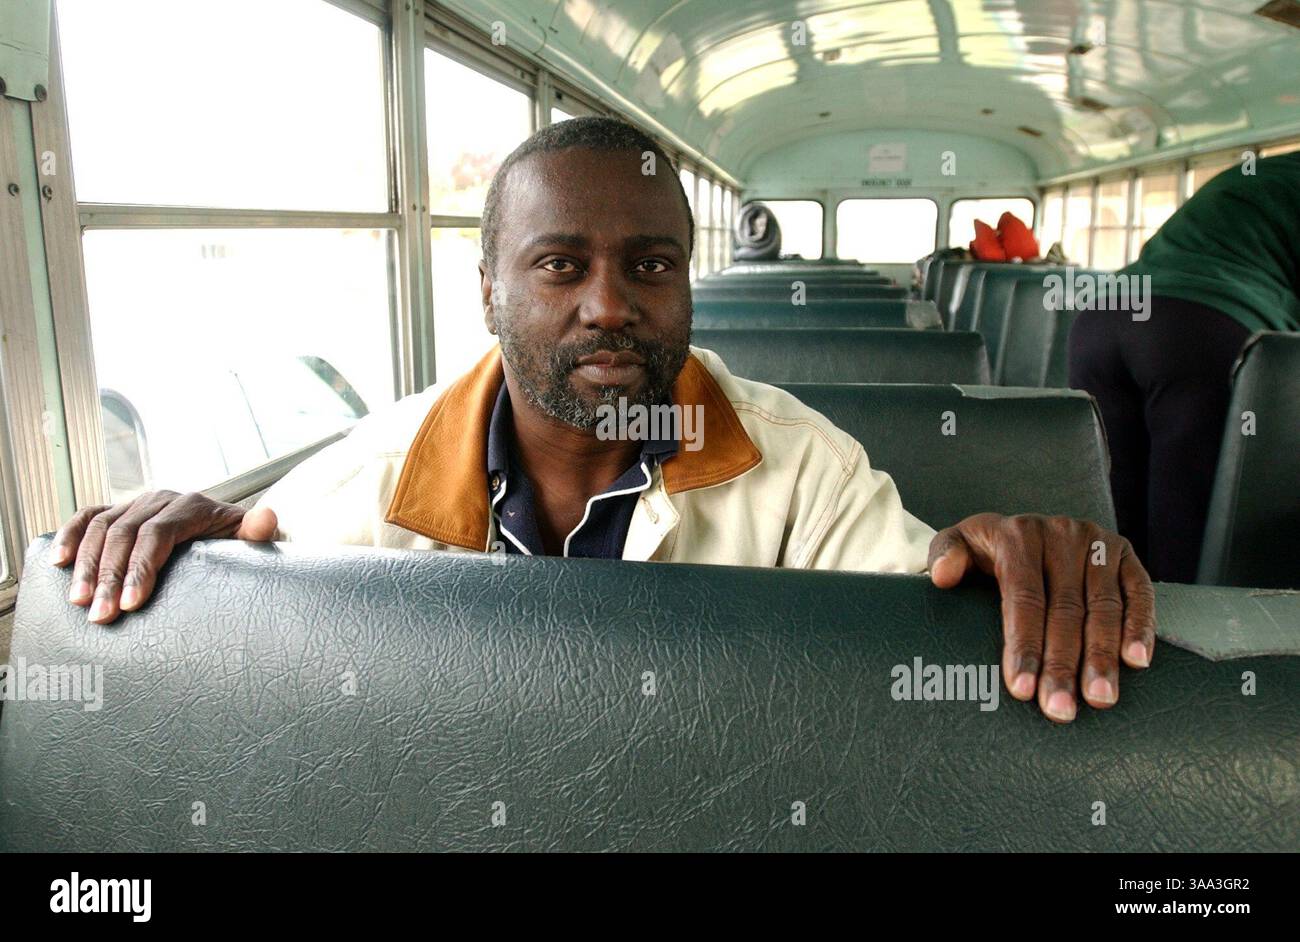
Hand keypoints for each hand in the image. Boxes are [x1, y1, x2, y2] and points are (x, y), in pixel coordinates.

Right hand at [50, 491, 277, 624]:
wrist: (231, 532)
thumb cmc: (241, 545)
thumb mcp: (254, 540)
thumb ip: (259, 532)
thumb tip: (267, 519)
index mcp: (192, 506)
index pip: (158, 534)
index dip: (142, 568)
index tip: (133, 604)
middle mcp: (161, 500)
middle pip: (125, 535)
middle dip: (110, 578)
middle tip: (100, 616)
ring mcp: (136, 504)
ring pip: (102, 529)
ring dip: (85, 565)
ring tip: (78, 602)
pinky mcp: (119, 511)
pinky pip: (88, 518)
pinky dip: (70, 537)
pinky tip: (58, 562)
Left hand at [927, 512, 1155, 722]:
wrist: (1022, 529)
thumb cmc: (986, 552)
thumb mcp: (958, 545)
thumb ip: (945, 555)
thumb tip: (943, 577)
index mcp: (1018, 535)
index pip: (1023, 598)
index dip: (1024, 645)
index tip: (1022, 689)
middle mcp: (1061, 534)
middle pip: (1065, 609)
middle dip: (1063, 664)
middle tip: (1060, 709)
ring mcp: (1097, 543)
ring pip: (1103, 607)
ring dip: (1102, 656)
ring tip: (1099, 699)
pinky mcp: (1125, 553)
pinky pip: (1140, 593)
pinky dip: (1140, 627)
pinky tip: (1137, 661)